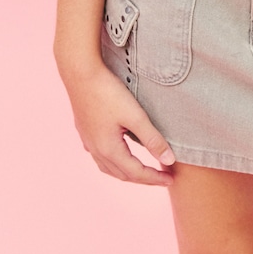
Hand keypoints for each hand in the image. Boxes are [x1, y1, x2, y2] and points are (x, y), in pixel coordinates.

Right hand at [62, 61, 175, 185]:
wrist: (80, 74)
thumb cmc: (108, 93)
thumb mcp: (135, 116)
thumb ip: (152, 139)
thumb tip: (169, 161)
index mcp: (109, 150)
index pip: (136, 172)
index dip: (155, 178)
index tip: (171, 179)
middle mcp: (96, 150)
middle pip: (122, 173)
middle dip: (143, 178)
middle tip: (162, 178)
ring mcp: (88, 141)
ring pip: (109, 167)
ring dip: (127, 172)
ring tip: (143, 171)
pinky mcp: (85, 130)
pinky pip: (100, 156)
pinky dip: (114, 161)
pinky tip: (117, 153)